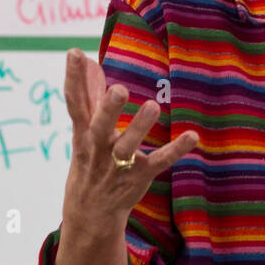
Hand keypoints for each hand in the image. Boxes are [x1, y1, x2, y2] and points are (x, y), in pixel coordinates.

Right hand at [59, 47, 197, 243]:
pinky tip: (192, 136)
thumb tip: (88, 61)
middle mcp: (98, 147)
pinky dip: (175, 150)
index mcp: (83, 132)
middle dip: (108, 109)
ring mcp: (119, 164)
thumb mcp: (82, 131)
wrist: (89, 212)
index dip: (73, 78)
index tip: (74, 53)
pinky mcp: (140, 175)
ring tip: (153, 105)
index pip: (75, 103)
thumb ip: (88, 96)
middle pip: (100, 126)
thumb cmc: (89, 160)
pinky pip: (159, 161)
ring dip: (139, 127)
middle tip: (119, 89)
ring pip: (128, 146)